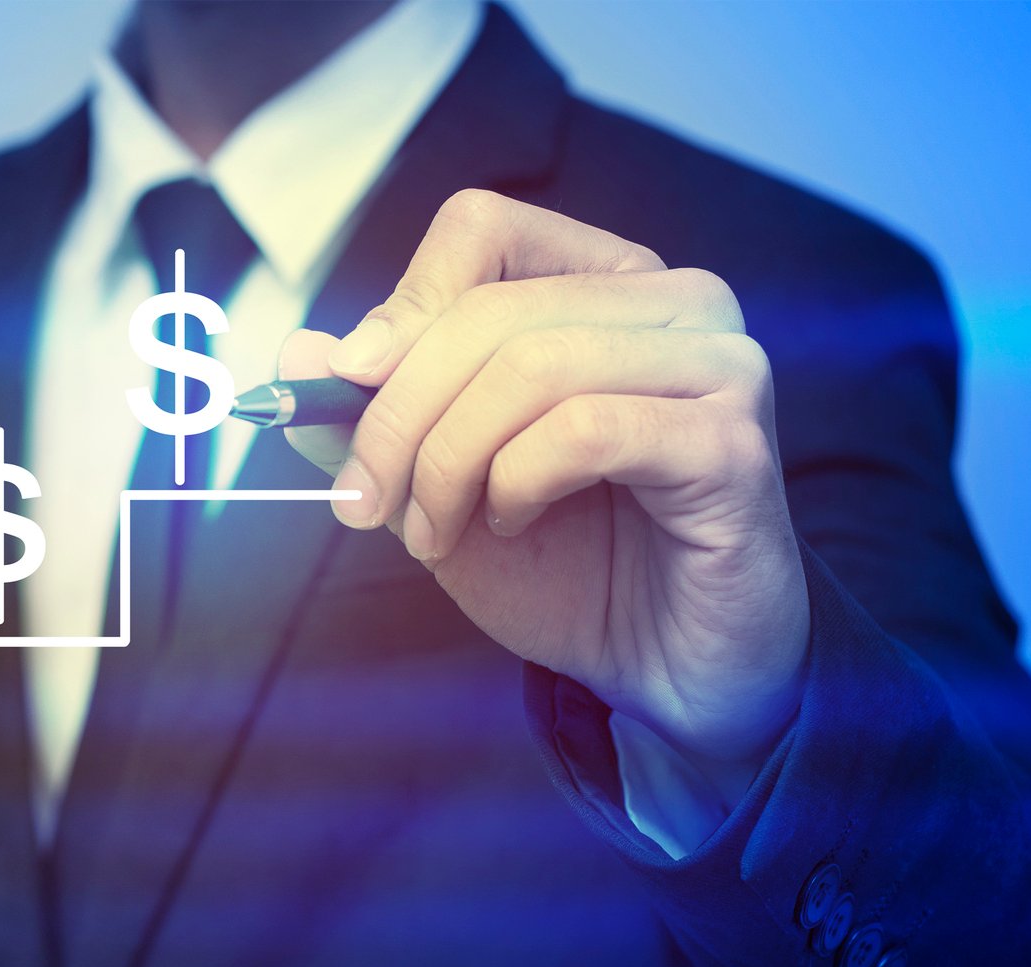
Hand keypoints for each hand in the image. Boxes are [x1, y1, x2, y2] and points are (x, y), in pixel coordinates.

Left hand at [285, 190, 808, 795]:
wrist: (668, 672)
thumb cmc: (572, 569)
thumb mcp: (444, 486)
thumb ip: (378, 417)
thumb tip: (298, 355)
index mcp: (607, 285)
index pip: (482, 230)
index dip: (399, 310)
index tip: (344, 393)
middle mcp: (677, 304)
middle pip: (490, 308)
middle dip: (398, 414)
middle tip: (365, 503)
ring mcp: (719, 366)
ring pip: (532, 365)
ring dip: (448, 461)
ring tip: (432, 534)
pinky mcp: (732, 445)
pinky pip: (585, 430)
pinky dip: (515, 483)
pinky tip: (510, 525)